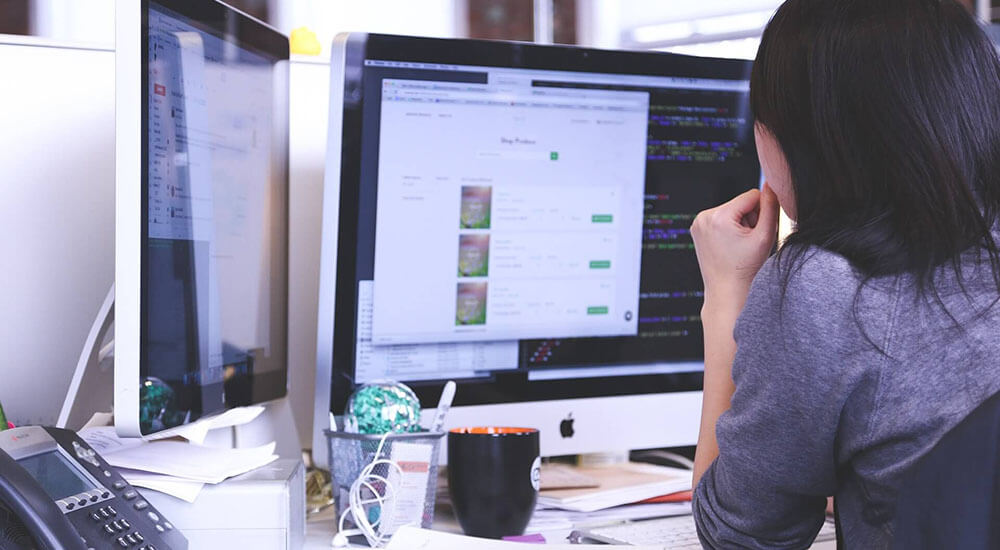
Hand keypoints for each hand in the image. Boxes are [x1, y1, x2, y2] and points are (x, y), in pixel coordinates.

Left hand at [690, 184, 778, 311]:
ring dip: (740, 224)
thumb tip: (772, 184)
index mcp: (718, 216)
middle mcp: (703, 217)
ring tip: (739, 245)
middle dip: (749, 219)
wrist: (726, 290)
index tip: (759, 231)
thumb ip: (771, 206)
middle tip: (747, 242)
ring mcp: (697, 223)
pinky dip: (729, 228)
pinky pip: (721, 219)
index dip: (762, 212)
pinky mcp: (697, 229)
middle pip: (740, 203)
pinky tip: (730, 245)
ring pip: (731, 211)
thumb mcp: (765, 235)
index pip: (752, 195)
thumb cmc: (746, 268)